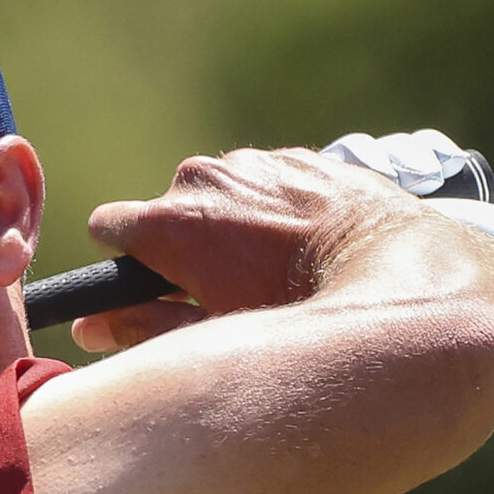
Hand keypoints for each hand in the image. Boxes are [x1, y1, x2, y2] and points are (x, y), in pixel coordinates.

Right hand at [69, 148, 431, 353]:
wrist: (404, 279)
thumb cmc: (303, 320)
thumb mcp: (214, 337)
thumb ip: (141, 329)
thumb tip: (89, 327)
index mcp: (171, 221)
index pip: (110, 227)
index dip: (129, 263)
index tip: (154, 289)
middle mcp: (205, 177)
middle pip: (168, 209)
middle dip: (186, 245)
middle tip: (226, 292)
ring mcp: (257, 160)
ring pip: (222, 193)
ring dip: (234, 226)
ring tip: (277, 273)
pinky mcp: (304, 156)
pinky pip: (270, 183)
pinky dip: (279, 212)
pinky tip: (310, 249)